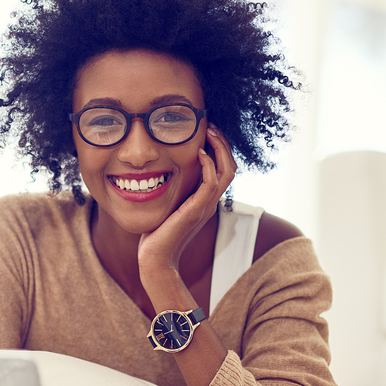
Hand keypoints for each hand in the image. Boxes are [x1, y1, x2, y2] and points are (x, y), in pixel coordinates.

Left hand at [136, 124, 236, 278]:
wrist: (156, 259)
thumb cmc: (157, 235)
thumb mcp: (166, 206)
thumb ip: (172, 192)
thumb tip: (162, 173)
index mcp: (204, 201)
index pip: (222, 170)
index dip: (219, 149)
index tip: (207, 132)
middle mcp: (209, 202)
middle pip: (230, 167)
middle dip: (222, 144)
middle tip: (211, 126)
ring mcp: (205, 206)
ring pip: (227, 171)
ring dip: (220, 149)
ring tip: (209, 132)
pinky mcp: (197, 210)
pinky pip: (212, 183)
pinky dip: (209, 165)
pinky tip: (199, 152)